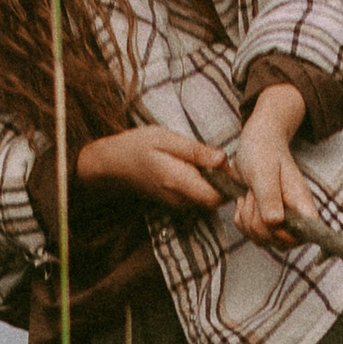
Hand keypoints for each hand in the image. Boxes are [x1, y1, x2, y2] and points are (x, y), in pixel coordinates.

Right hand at [74, 125, 231, 209]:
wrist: (114, 164)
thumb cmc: (139, 146)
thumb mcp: (167, 139)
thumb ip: (196, 151)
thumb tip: (223, 160)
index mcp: (179, 182)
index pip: (218, 196)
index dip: (228, 181)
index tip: (225, 161)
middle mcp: (180, 200)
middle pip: (216, 199)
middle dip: (223, 181)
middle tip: (213, 156)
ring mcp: (178, 204)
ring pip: (208, 199)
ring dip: (213, 182)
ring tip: (201, 159)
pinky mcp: (176, 203)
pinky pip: (198, 197)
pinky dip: (202, 184)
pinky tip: (193, 167)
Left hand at [233, 85, 316, 246]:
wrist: (255, 143)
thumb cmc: (263, 152)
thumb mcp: (263, 172)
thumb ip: (269, 197)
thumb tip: (275, 222)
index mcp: (302, 203)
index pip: (310, 232)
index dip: (290, 235)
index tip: (273, 220)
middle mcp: (295, 215)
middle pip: (280, 242)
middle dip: (258, 222)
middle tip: (255, 194)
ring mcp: (280, 220)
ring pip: (263, 240)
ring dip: (247, 219)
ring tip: (250, 194)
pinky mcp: (265, 222)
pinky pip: (250, 235)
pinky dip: (241, 220)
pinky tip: (244, 200)